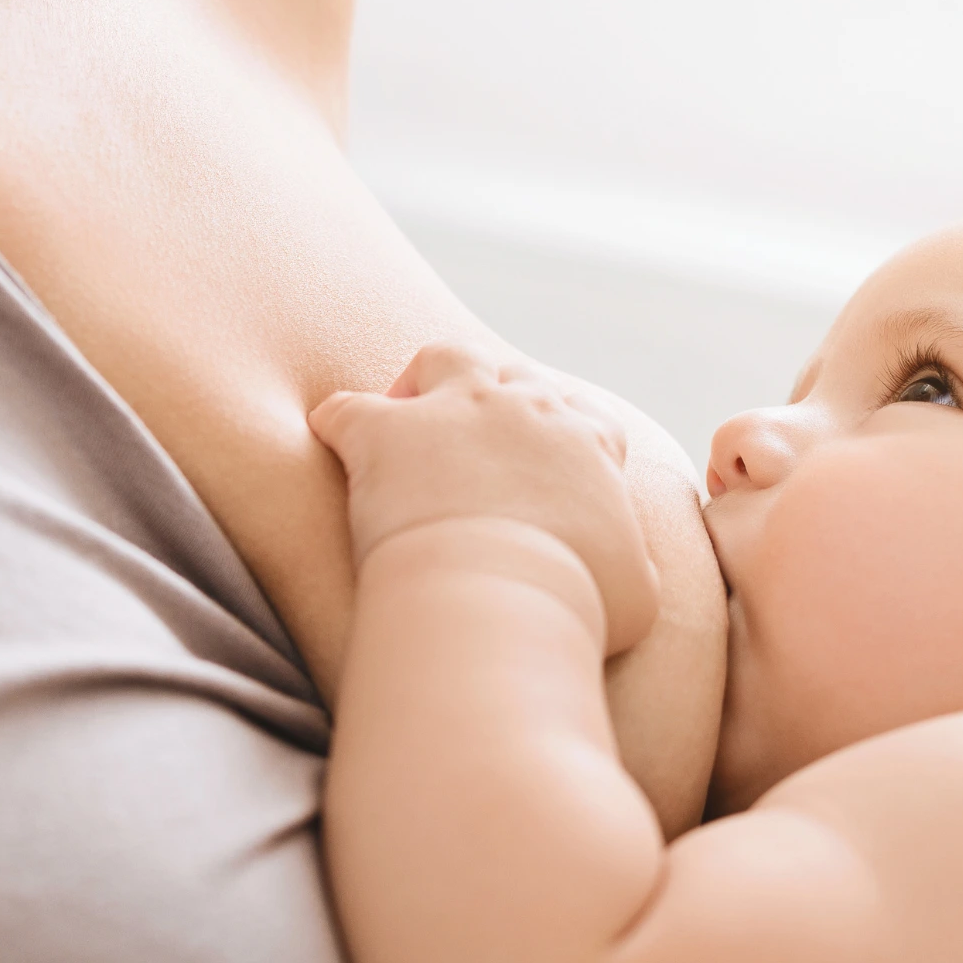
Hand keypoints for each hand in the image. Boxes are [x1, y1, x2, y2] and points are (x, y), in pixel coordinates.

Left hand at [309, 343, 659, 652]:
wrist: (499, 598)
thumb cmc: (573, 603)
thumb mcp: (633, 591)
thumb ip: (632, 563)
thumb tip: (627, 568)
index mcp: (586, 443)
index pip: (587, 418)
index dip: (568, 438)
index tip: (549, 471)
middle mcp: (524, 408)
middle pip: (518, 377)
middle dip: (501, 401)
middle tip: (478, 446)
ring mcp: (452, 411)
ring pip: (446, 358)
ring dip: (428, 381)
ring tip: (409, 418)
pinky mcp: (384, 434)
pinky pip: (346, 409)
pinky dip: (337, 422)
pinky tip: (329, 441)